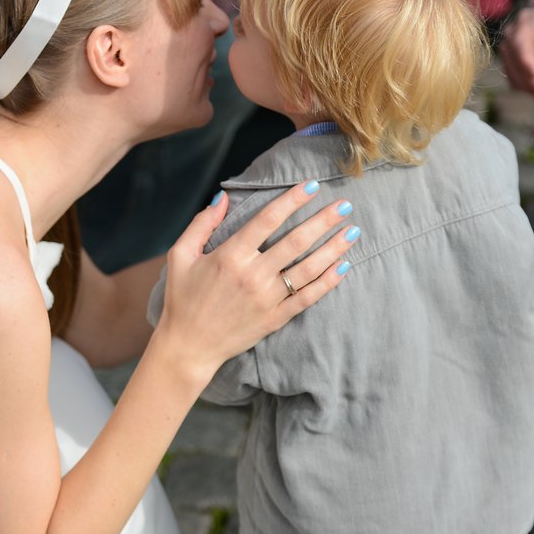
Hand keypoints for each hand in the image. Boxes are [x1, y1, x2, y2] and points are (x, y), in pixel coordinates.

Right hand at [155, 183, 355, 381]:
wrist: (188, 347)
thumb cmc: (182, 298)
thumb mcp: (180, 256)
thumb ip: (201, 224)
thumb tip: (222, 197)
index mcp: (230, 256)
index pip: (267, 220)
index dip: (291, 200)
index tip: (312, 186)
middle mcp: (252, 275)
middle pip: (295, 242)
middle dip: (323, 221)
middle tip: (344, 205)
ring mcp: (266, 299)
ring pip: (308, 269)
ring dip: (333, 249)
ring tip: (353, 231)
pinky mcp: (275, 319)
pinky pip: (307, 298)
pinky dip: (327, 282)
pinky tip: (344, 266)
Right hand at [499, 4, 533, 103]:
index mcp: (527, 22)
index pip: (521, 44)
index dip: (526, 61)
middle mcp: (512, 35)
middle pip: (516, 62)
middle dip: (531, 82)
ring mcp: (507, 49)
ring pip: (513, 74)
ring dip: (529, 88)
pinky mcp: (508, 62)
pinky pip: (513, 79)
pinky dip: (526, 88)